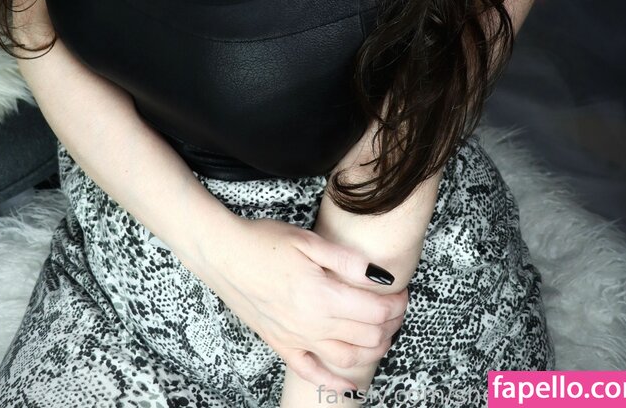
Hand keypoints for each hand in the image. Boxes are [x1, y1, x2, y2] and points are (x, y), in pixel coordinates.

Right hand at [205, 215, 407, 392]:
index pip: (375, 311)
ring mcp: (296, 339)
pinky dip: (335, 382)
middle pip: (368, 336)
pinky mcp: (281, 345)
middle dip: (391, 323)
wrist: (223, 254)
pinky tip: (350, 383)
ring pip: (348, 358)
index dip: (396, 303)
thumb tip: (381, 276)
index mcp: (322, 296)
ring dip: (373, 349)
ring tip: (382, 331)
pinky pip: (313, 373)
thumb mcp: (309, 240)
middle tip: (396, 306)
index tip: (402, 290)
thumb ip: (347, 261)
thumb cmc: (264, 241)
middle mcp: (312, 324)